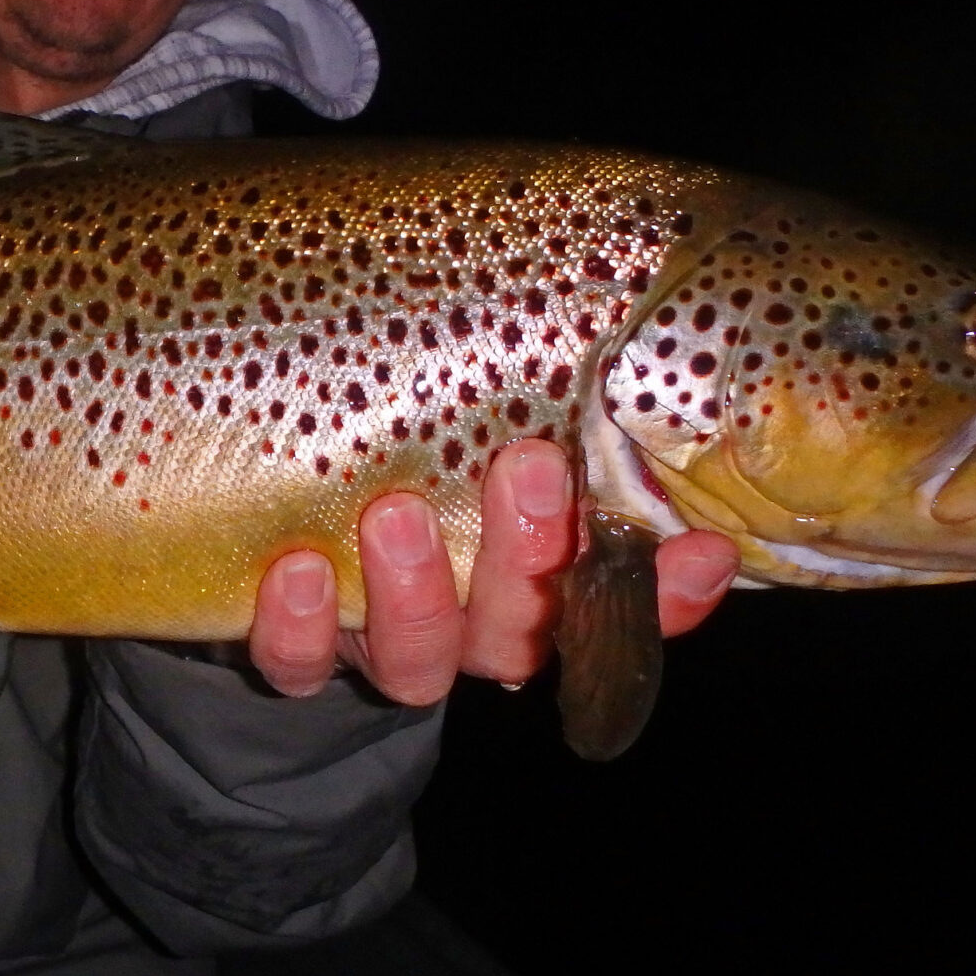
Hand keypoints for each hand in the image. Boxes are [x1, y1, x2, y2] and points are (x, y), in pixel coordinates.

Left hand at [247, 438, 739, 703]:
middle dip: (532, 556)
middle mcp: (464, 626)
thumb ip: (528, 397)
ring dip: (417, 594)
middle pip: (519, 630)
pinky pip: (297, 666)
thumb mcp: (460, 425)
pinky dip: (298, 627)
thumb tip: (597, 310)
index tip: (702, 549)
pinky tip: (297, 568)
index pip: (623, 606)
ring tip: (397, 516)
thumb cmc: (397, 451)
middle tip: (531, 469)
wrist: (273, 544)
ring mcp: (379, 646)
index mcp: (529, 580)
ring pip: (419, 660)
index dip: (670, 595)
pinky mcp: (294, 656)